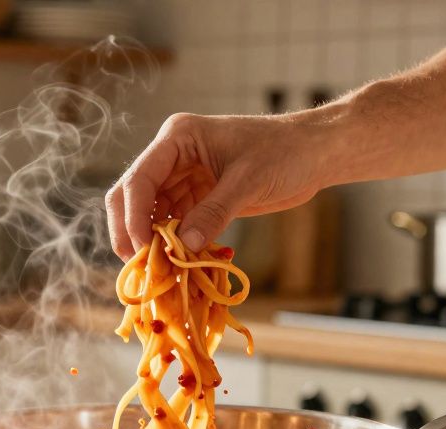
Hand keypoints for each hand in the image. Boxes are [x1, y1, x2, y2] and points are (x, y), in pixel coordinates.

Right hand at [105, 111, 334, 258]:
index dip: (134, 216)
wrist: (314, 154)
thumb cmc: (285, 152)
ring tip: (159, 273)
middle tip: (140, 267)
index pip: (140, 178)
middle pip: (132, 197)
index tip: (140, 249)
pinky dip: (173, 246)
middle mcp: (172, 157)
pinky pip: (174, 226)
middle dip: (131, 231)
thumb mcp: (249, 181)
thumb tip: (184, 247)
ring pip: (150, 215)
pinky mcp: (198, 199)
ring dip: (151, 243)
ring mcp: (183, 179)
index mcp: (178, 138)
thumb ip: (215, 212)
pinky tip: (178, 266)